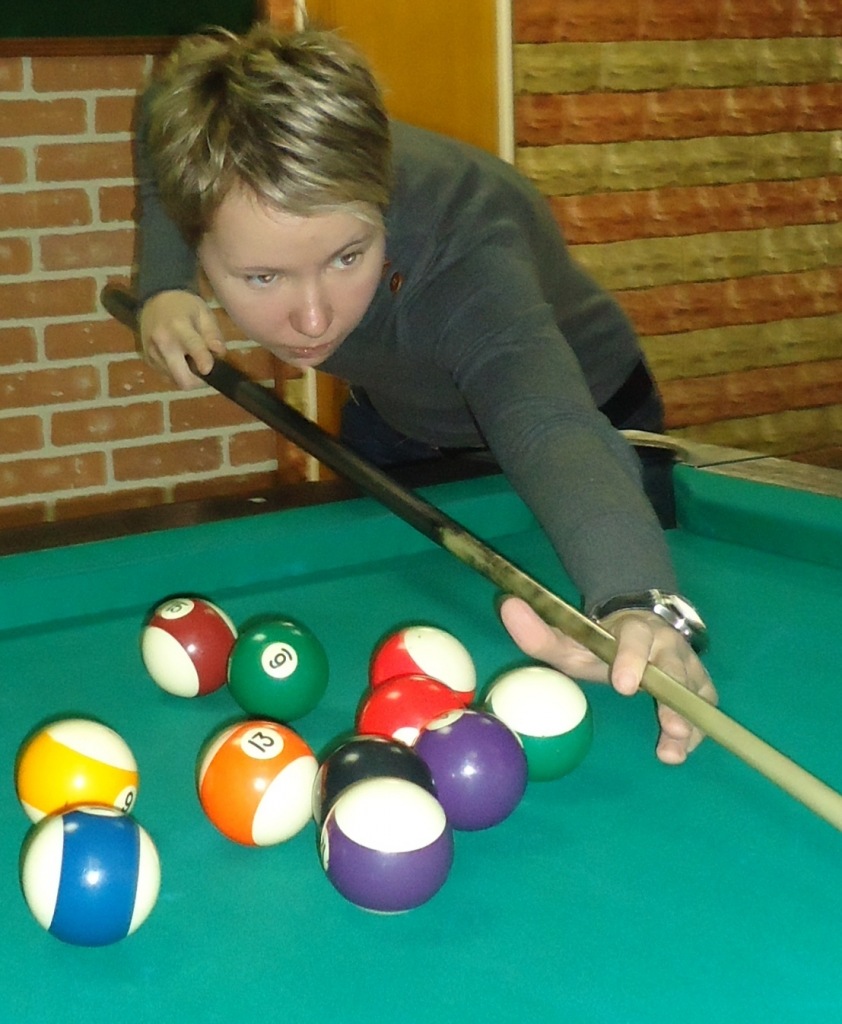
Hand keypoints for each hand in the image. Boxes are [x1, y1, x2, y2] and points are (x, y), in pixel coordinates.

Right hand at [139, 290, 226, 388]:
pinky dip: (178, 373)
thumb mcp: (204, 312)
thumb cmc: (184, 306)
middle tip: (207, 371)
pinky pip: (168, 377)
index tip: (208, 370)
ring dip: (189, 376)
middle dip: (199, 381)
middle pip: (182, 378)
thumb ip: (213, 334)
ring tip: (192, 360)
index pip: (192, 347)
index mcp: (178, 326)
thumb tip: (220, 353)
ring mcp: (153, 354)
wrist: (154, 301)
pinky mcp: (148, 362)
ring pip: (177, 381)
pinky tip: (181, 360)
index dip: (202, 361)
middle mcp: (162, 343)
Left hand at [498, 596, 717, 764]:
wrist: (635, 619)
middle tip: (673, 728)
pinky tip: (685, 750)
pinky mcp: (697, 680)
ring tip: (676, 752)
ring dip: (690, 721)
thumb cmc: (598, 638)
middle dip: (675, 700)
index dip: (632, 660)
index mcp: (634, 628)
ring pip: (696, 690)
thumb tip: (506, 605)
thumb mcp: (568, 637)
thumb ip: (538, 630)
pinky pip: (704, 703)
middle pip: (676, 669)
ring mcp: (686, 663)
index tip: (624, 686)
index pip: (636, 638)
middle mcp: (666, 644)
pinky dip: (700, 727)